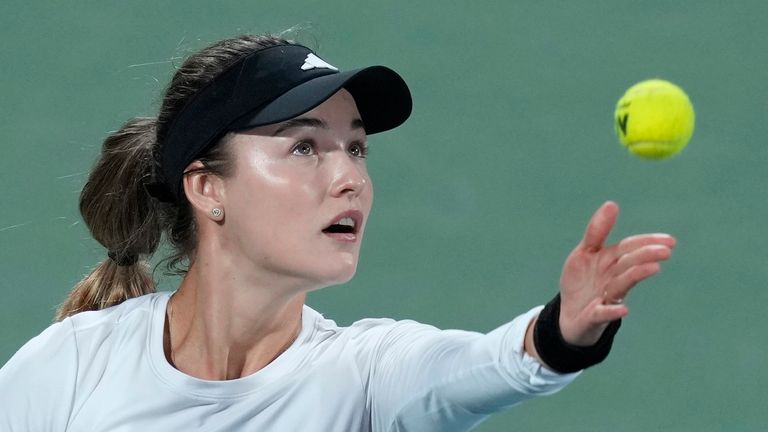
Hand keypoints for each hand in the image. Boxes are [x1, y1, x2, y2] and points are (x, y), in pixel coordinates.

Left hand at [558, 201, 675, 345]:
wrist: (569, 315)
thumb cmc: (581, 281)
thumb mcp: (584, 253)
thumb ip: (597, 231)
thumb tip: (612, 204)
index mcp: (610, 261)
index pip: (631, 248)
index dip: (648, 242)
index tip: (670, 241)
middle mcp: (612, 278)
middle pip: (629, 264)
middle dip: (646, 255)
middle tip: (666, 250)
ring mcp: (605, 297)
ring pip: (622, 285)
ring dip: (636, 275)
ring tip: (653, 268)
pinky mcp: (595, 315)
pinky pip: (604, 313)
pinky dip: (612, 311)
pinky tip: (624, 310)